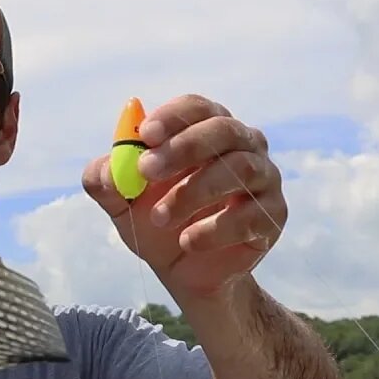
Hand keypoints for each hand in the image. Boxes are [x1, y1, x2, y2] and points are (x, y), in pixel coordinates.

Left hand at [82, 94, 286, 299]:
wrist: (185, 270)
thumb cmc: (156, 220)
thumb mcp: (122, 202)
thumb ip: (106, 181)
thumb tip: (105, 170)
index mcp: (205, 129)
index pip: (196, 108)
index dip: (172, 117)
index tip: (144, 134)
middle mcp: (243, 145)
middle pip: (222, 130)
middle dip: (183, 148)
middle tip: (147, 171)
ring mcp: (263, 178)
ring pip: (239, 169)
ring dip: (193, 192)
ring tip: (161, 218)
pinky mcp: (272, 216)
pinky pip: (251, 215)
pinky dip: (214, 229)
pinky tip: (188, 241)